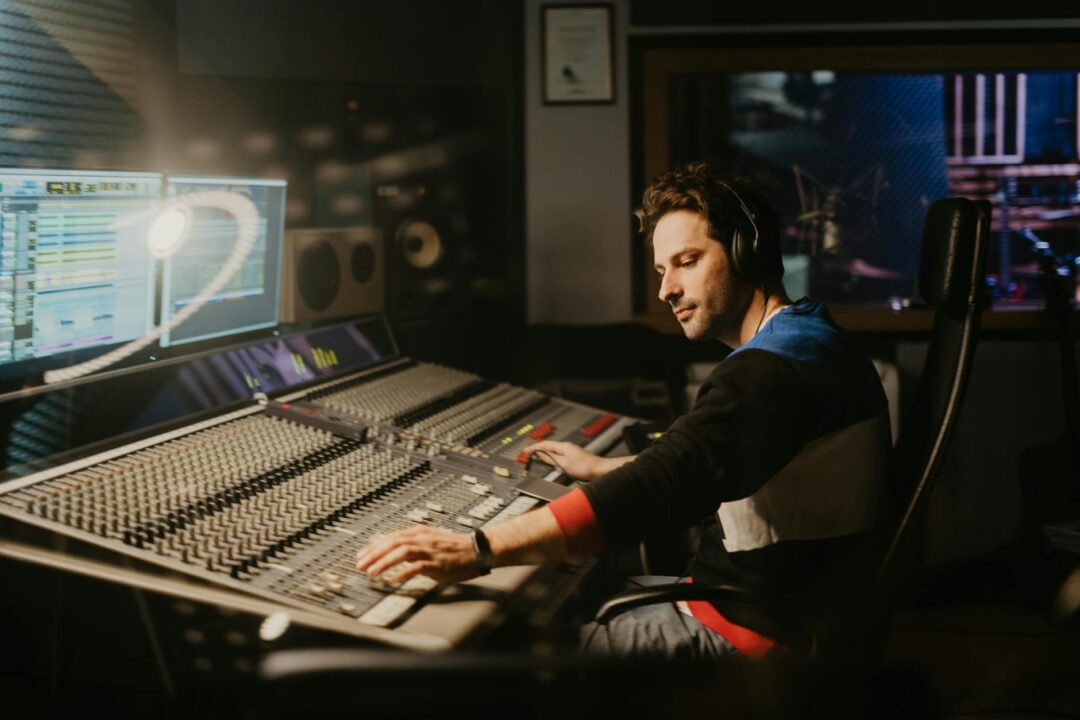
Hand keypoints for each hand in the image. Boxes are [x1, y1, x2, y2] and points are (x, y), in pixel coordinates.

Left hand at [355, 526, 479, 584]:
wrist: (478, 549)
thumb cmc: (455, 548)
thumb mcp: (431, 541)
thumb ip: (413, 545)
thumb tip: (394, 553)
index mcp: (419, 532)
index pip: (390, 537)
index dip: (373, 547)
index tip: (361, 556)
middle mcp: (422, 538)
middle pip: (392, 542)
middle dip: (373, 554)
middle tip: (360, 565)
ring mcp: (430, 550)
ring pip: (401, 552)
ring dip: (384, 562)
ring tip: (372, 572)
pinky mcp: (437, 563)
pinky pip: (416, 567)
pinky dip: (402, 573)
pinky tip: (393, 580)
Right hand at [521, 440, 604, 480]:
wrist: (599, 469)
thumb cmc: (584, 466)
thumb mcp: (564, 463)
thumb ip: (551, 458)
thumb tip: (541, 454)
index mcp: (563, 446)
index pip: (544, 445)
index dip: (533, 447)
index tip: (525, 450)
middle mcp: (566, 447)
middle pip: (548, 445)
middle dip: (536, 448)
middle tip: (527, 452)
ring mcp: (569, 451)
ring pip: (552, 449)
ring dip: (542, 451)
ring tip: (534, 454)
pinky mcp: (572, 457)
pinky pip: (557, 454)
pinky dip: (550, 455)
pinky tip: (549, 459)